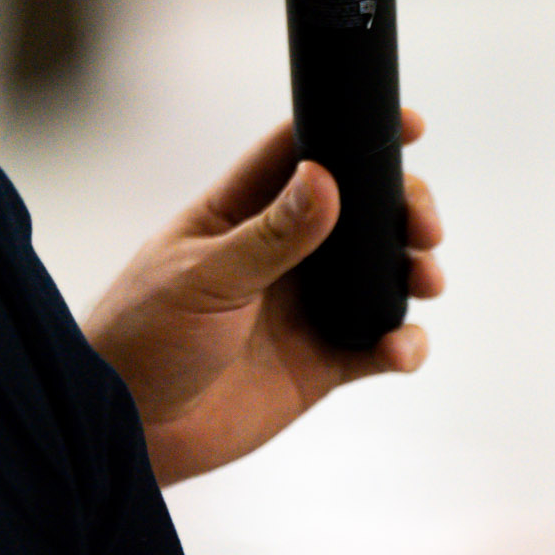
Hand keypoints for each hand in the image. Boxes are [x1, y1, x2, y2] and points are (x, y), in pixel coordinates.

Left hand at [80, 110, 443, 486]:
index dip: (350, 133)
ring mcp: (302, 306)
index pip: (300, 154)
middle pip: (358, 212)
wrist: (131, 428)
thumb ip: (269, 236)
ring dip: (412, 271)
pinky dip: (402, 343)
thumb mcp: (204, 278)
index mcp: (241, 214)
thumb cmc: (140, 336)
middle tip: (421, 224)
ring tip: (423, 278)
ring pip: (378, 275)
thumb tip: (322, 179)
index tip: (408, 126)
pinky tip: (400, 347)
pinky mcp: (318, 360)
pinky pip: (377, 345)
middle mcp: (280, 254)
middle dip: (401, 209)